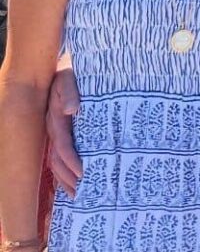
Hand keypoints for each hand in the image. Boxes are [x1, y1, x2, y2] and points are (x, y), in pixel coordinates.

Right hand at [46, 65, 81, 195]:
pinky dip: (68, 170)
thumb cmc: (74, 72)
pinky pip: (63, 155)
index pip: (62, 144)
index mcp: (56, 117)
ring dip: (67, 179)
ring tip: (79, 195)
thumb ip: (70, 91)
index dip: (71, 160)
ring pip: (58, 161)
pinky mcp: (65, 131)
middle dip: (68, 178)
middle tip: (82, 194)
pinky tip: (75, 182)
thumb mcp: (71, 77)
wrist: (71, 67)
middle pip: (57, 160)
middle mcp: (55, 127)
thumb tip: (71, 109)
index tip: (83, 173)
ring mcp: (59, 130)